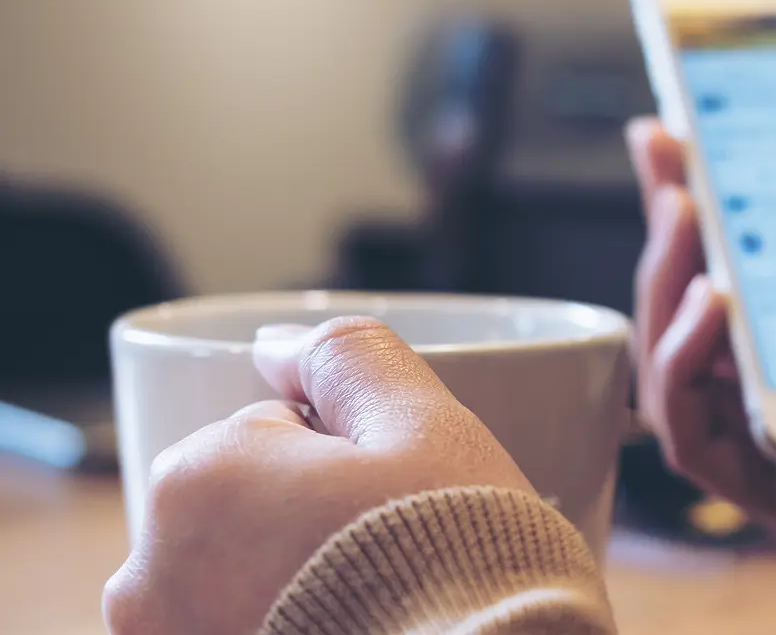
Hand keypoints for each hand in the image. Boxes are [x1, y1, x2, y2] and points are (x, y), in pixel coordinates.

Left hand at [103, 317, 534, 633]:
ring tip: (367, 610)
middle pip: (241, 509)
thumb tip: (274, 343)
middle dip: (303, 523)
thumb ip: (348, 359)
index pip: (274, 434)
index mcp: (197, 480)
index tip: (390, 505)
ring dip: (287, 583)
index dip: (348, 462)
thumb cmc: (453, 563)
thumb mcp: (426, 428)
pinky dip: (277, 626)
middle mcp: (148, 575)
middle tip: (384, 561)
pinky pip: (235, 626)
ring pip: (232, 580)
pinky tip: (345, 633)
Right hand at [627, 111, 775, 631]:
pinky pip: (697, 446)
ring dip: (662, 292)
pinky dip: (683, 372)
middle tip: (663, 149)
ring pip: (679, 378)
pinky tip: (710, 305)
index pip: (755, 280)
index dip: (711, 209)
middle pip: (700, 320)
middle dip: (668, 231)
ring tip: (682, 214)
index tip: (683, 131)